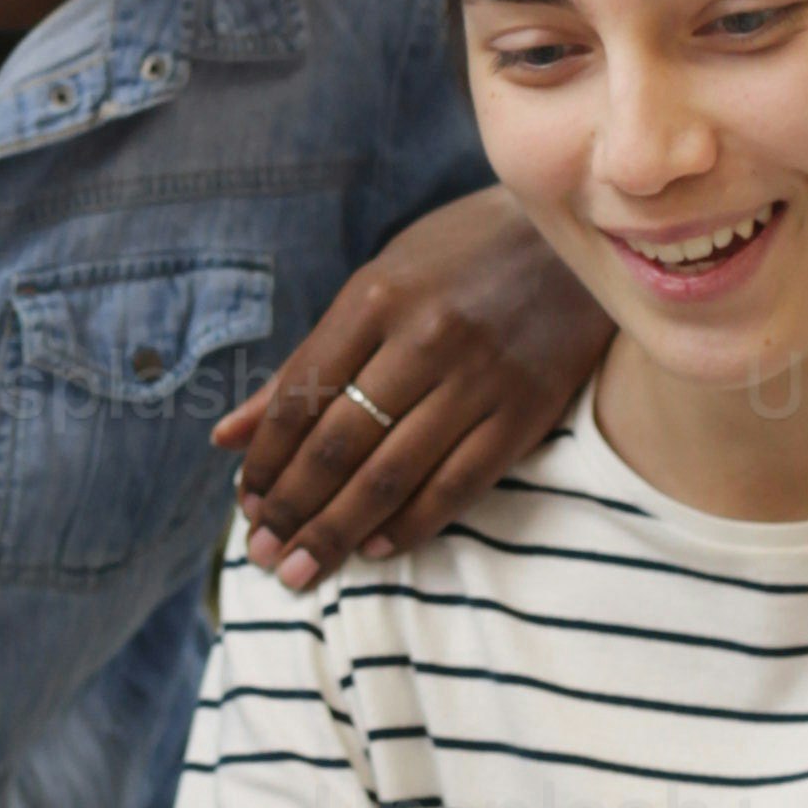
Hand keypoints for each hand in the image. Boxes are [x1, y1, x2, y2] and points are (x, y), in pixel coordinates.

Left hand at [214, 192, 607, 594]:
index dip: (264, 462)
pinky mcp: (525, 412)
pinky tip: (374, 548)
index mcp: (375, 298)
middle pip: (337, 446)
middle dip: (290, 511)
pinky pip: (455, 486)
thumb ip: (307, 362)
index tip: (245, 504)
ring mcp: (478, 378)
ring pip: (390, 476)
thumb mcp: (379, 284)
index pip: (299, 398)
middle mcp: (423, 338)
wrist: (579, 236)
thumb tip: (227, 436)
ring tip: (300, 571)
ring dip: (336, 532)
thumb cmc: (461, 256)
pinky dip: (408, 526)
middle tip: (261, 555)